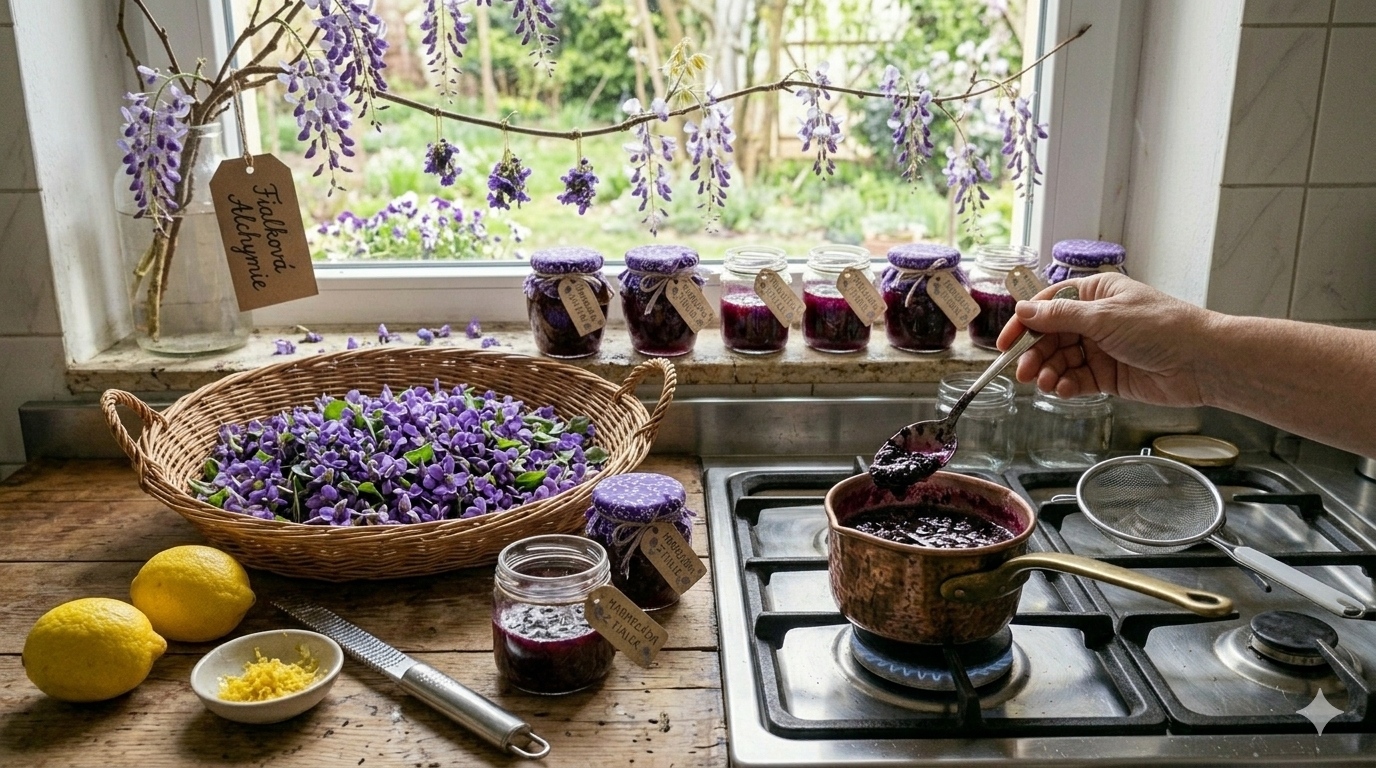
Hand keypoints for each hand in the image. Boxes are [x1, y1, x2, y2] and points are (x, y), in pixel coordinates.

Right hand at [995, 273, 1217, 406]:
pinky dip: (1066, 385)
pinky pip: (1077, 380)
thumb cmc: (1162, 327)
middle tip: (1022, 372)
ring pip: (1060, 360)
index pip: (1048, 306)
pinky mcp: (1108, 375)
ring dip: (1048, 372)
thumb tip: (1024, 310)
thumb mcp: (1105, 317)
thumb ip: (1060, 317)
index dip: (1024, 324)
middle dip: (1034, 354)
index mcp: (1095, 294)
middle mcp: (1095, 320)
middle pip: (1050, 336)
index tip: (1005, 343)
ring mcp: (1101, 348)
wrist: (1201, 362)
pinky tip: (1063, 389)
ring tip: (1045, 383)